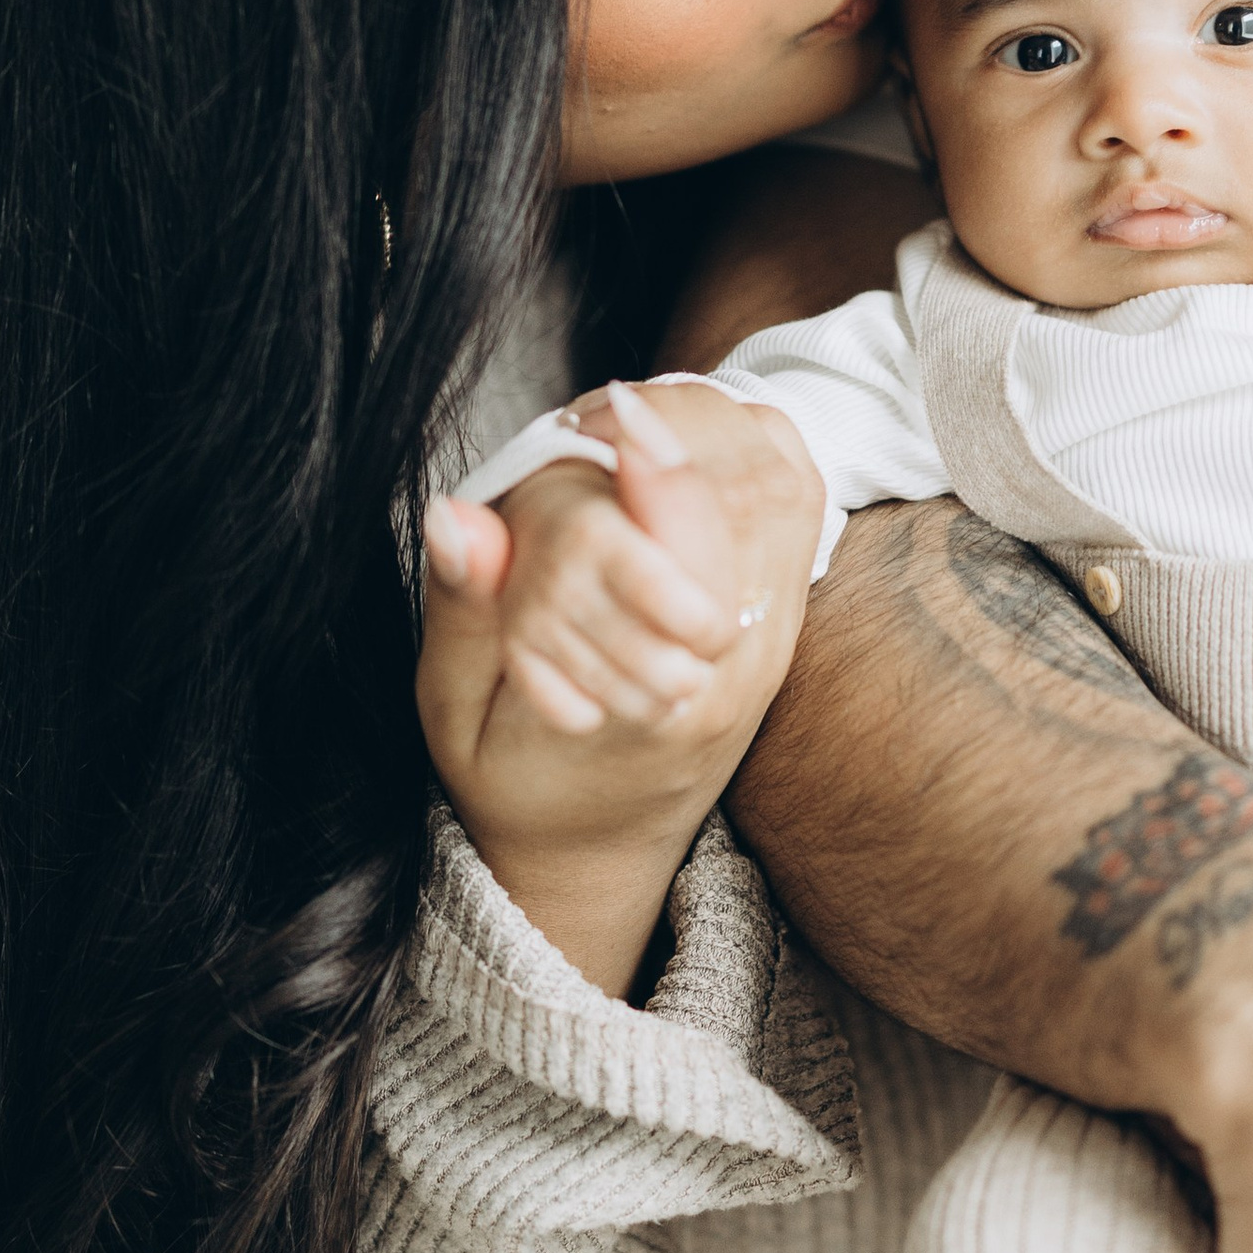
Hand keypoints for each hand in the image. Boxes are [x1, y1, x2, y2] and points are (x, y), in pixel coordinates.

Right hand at [417, 381, 821, 986]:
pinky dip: (760, 451)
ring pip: (785, 495)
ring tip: (646, 414)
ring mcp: (768, 644)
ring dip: (722, 431)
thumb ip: (464, 612)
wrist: (595, 846)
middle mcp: (732, 670)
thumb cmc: (516, 777)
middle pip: (746, 501)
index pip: (677, 552)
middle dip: (685, 427)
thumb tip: (454, 517)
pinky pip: (799, 511)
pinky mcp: (780, 623)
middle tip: (613, 405)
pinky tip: (697, 439)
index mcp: (653, 700)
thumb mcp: (458, 714)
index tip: (604, 412)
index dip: (650, 464)